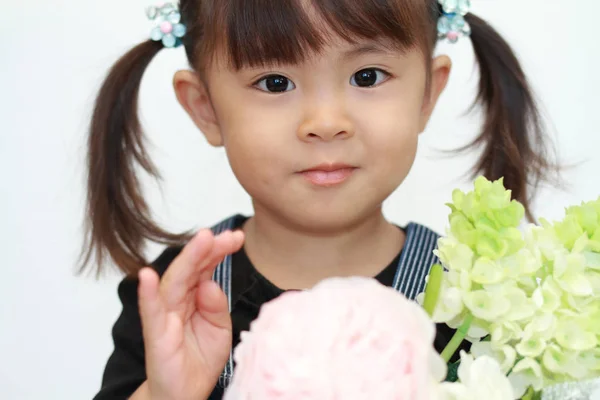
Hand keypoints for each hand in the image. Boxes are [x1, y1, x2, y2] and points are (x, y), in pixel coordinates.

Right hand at [137, 229, 243, 399]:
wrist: (186, 391)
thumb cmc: (201, 357)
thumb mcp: (220, 328)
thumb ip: (217, 306)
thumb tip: (210, 284)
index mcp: (195, 296)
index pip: (205, 266)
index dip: (219, 250)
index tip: (237, 237)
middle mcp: (178, 300)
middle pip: (191, 268)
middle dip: (207, 249)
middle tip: (225, 235)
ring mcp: (165, 315)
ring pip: (174, 281)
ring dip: (187, 260)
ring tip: (201, 240)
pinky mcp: (156, 334)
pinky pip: (150, 312)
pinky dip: (147, 294)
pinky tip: (146, 276)